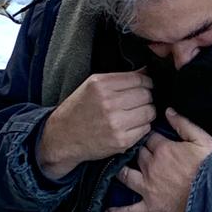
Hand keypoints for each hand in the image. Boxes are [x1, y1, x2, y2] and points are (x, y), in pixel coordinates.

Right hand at [37, 70, 154, 179]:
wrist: (62, 138)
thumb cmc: (78, 110)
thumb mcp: (92, 86)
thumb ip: (118, 78)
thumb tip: (146, 71)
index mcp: (100, 85)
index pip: (139, 78)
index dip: (146, 82)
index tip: (145, 86)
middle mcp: (108, 103)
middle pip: (146, 95)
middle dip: (146, 98)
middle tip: (138, 102)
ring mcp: (116, 123)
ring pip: (149, 112)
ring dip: (146, 113)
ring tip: (134, 115)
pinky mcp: (121, 140)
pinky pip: (146, 129)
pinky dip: (142, 127)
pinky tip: (130, 126)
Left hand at [108, 108, 211, 211]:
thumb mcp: (202, 139)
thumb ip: (183, 124)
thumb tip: (168, 111)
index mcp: (164, 149)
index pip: (150, 137)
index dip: (151, 135)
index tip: (152, 136)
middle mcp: (151, 167)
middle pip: (138, 154)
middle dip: (138, 151)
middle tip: (138, 150)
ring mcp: (148, 188)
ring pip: (126, 176)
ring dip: (120, 171)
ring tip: (115, 168)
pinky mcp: (150, 208)